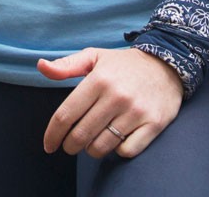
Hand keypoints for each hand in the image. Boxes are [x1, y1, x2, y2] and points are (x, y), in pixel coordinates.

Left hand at [36, 47, 181, 158]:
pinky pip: (127, 151)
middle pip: (81, 135)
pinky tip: (116, 141)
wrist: (167, 65)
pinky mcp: (153, 123)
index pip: (65, 115)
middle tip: (71, 145)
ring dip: (92, 150)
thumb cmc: (123, 65)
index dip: (52, 134)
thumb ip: (66, 65)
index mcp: (98, 80)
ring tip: (92, 142)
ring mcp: (136, 111)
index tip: (49, 145)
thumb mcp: (94, 57)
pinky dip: (117, 151)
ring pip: (101, 146)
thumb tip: (41, 66)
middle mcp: (116, 96)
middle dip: (70, 145)